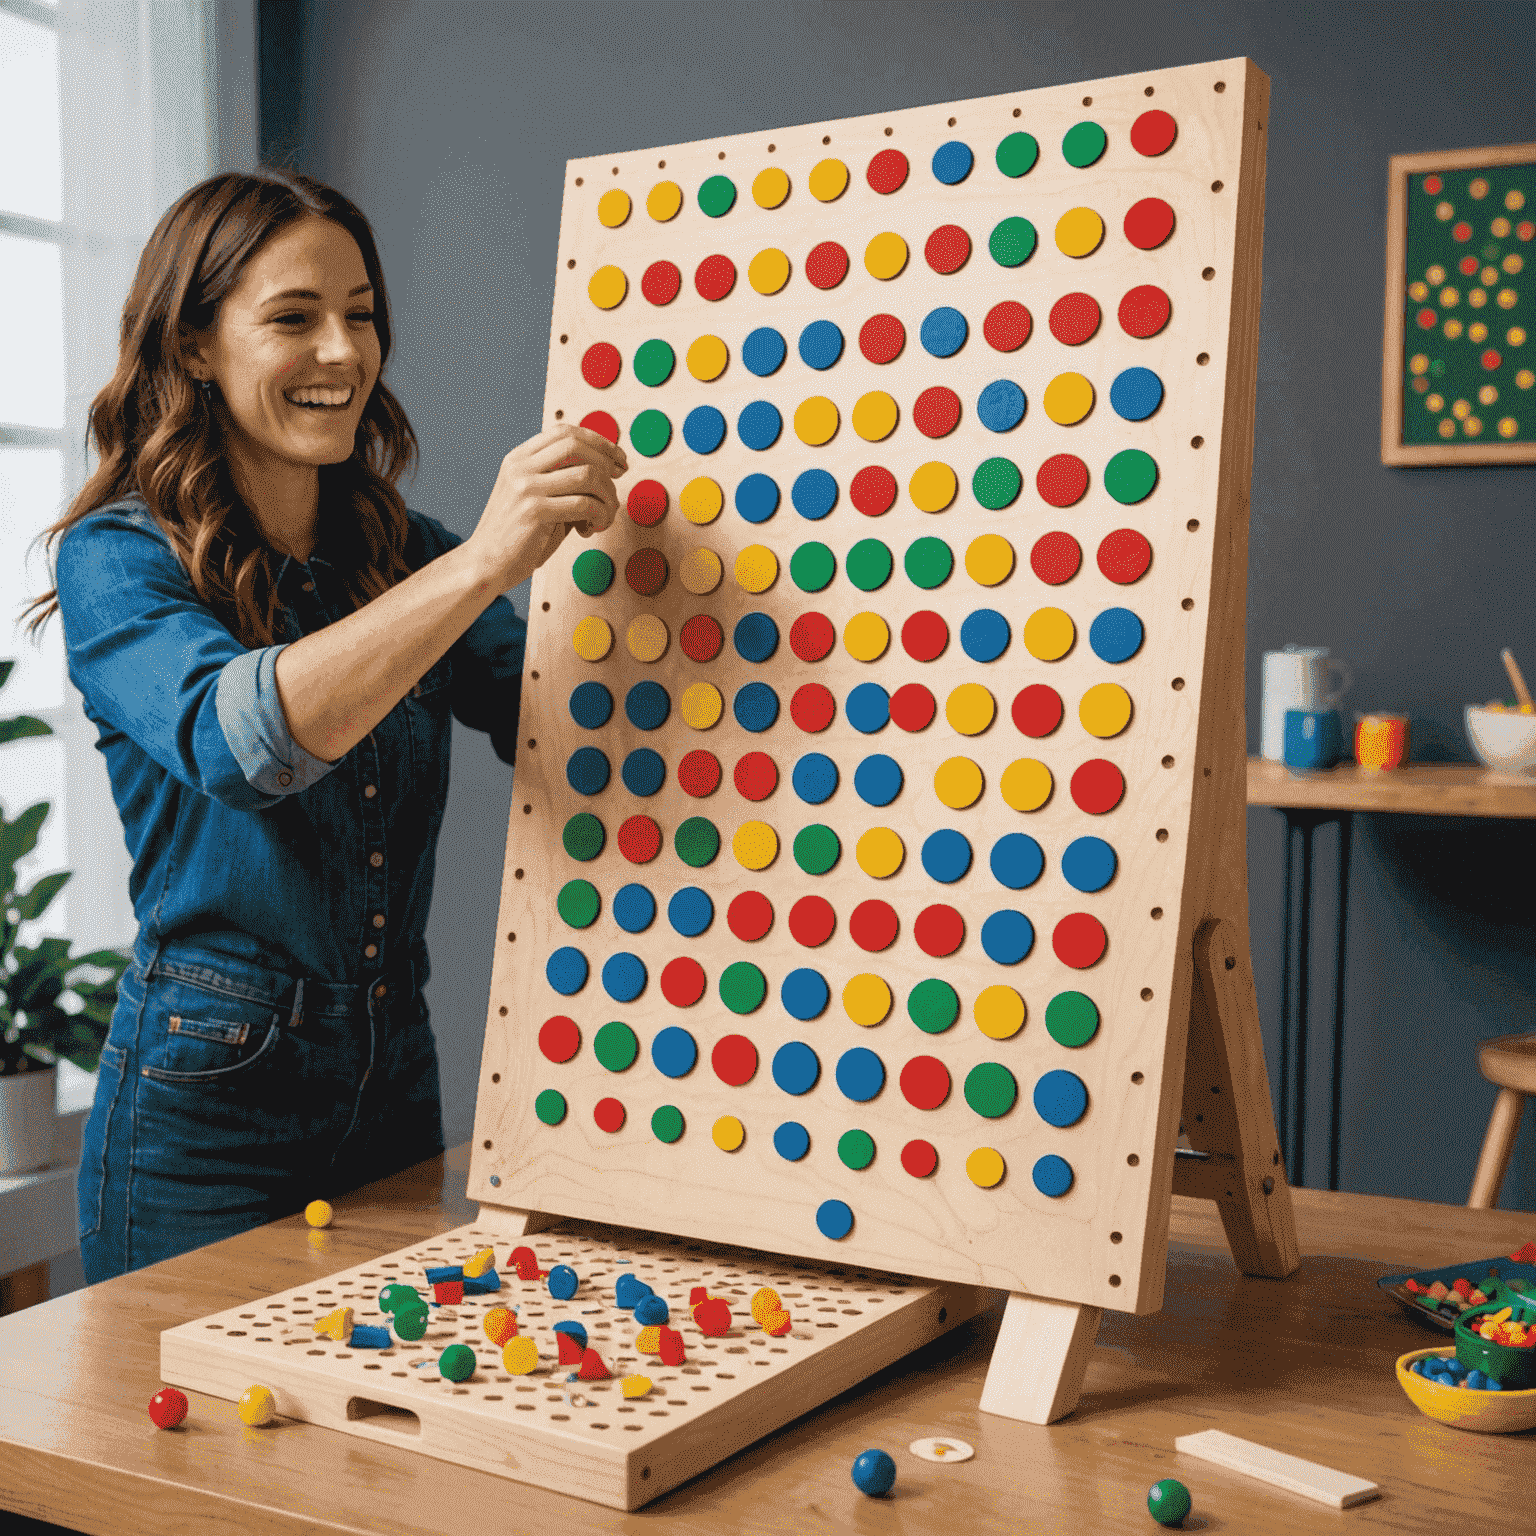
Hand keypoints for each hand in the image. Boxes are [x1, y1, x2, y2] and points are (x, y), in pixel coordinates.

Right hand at [468, 424, 626, 589]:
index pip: (564, 432)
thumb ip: (562, 481)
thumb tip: (607, 469)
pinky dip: (599, 516)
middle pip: (576, 445)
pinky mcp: (534, 511)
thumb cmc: (518, 536)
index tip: (618, 458)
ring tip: (604, 515)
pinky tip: (592, 529)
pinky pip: (584, 504)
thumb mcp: (536, 497)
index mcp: (519, 458)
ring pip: (587, 475)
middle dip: (607, 460)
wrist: (485, 564)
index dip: (597, 440)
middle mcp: (520, 467)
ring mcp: (525, 487)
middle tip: (620, 479)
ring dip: (607, 495)